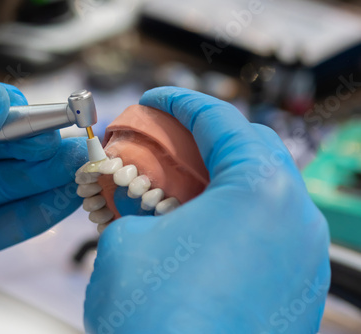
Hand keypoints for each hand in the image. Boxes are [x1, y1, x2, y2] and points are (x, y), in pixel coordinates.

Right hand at [84, 87, 329, 333]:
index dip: (180, 103)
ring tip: (177, 189)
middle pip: (252, 151)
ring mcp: (302, 260)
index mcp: (261, 191)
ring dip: (219, 182)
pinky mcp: (294, 292)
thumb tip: (136, 201)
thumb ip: (136, 207)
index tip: (156, 100)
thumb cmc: (158, 320)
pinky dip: (233, 219)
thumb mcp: (126, 242)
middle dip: (205, 140)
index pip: (220, 121)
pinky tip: (196, 232)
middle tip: (166, 143)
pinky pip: (267, 234)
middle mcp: (296, 220)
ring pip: (263, 194)